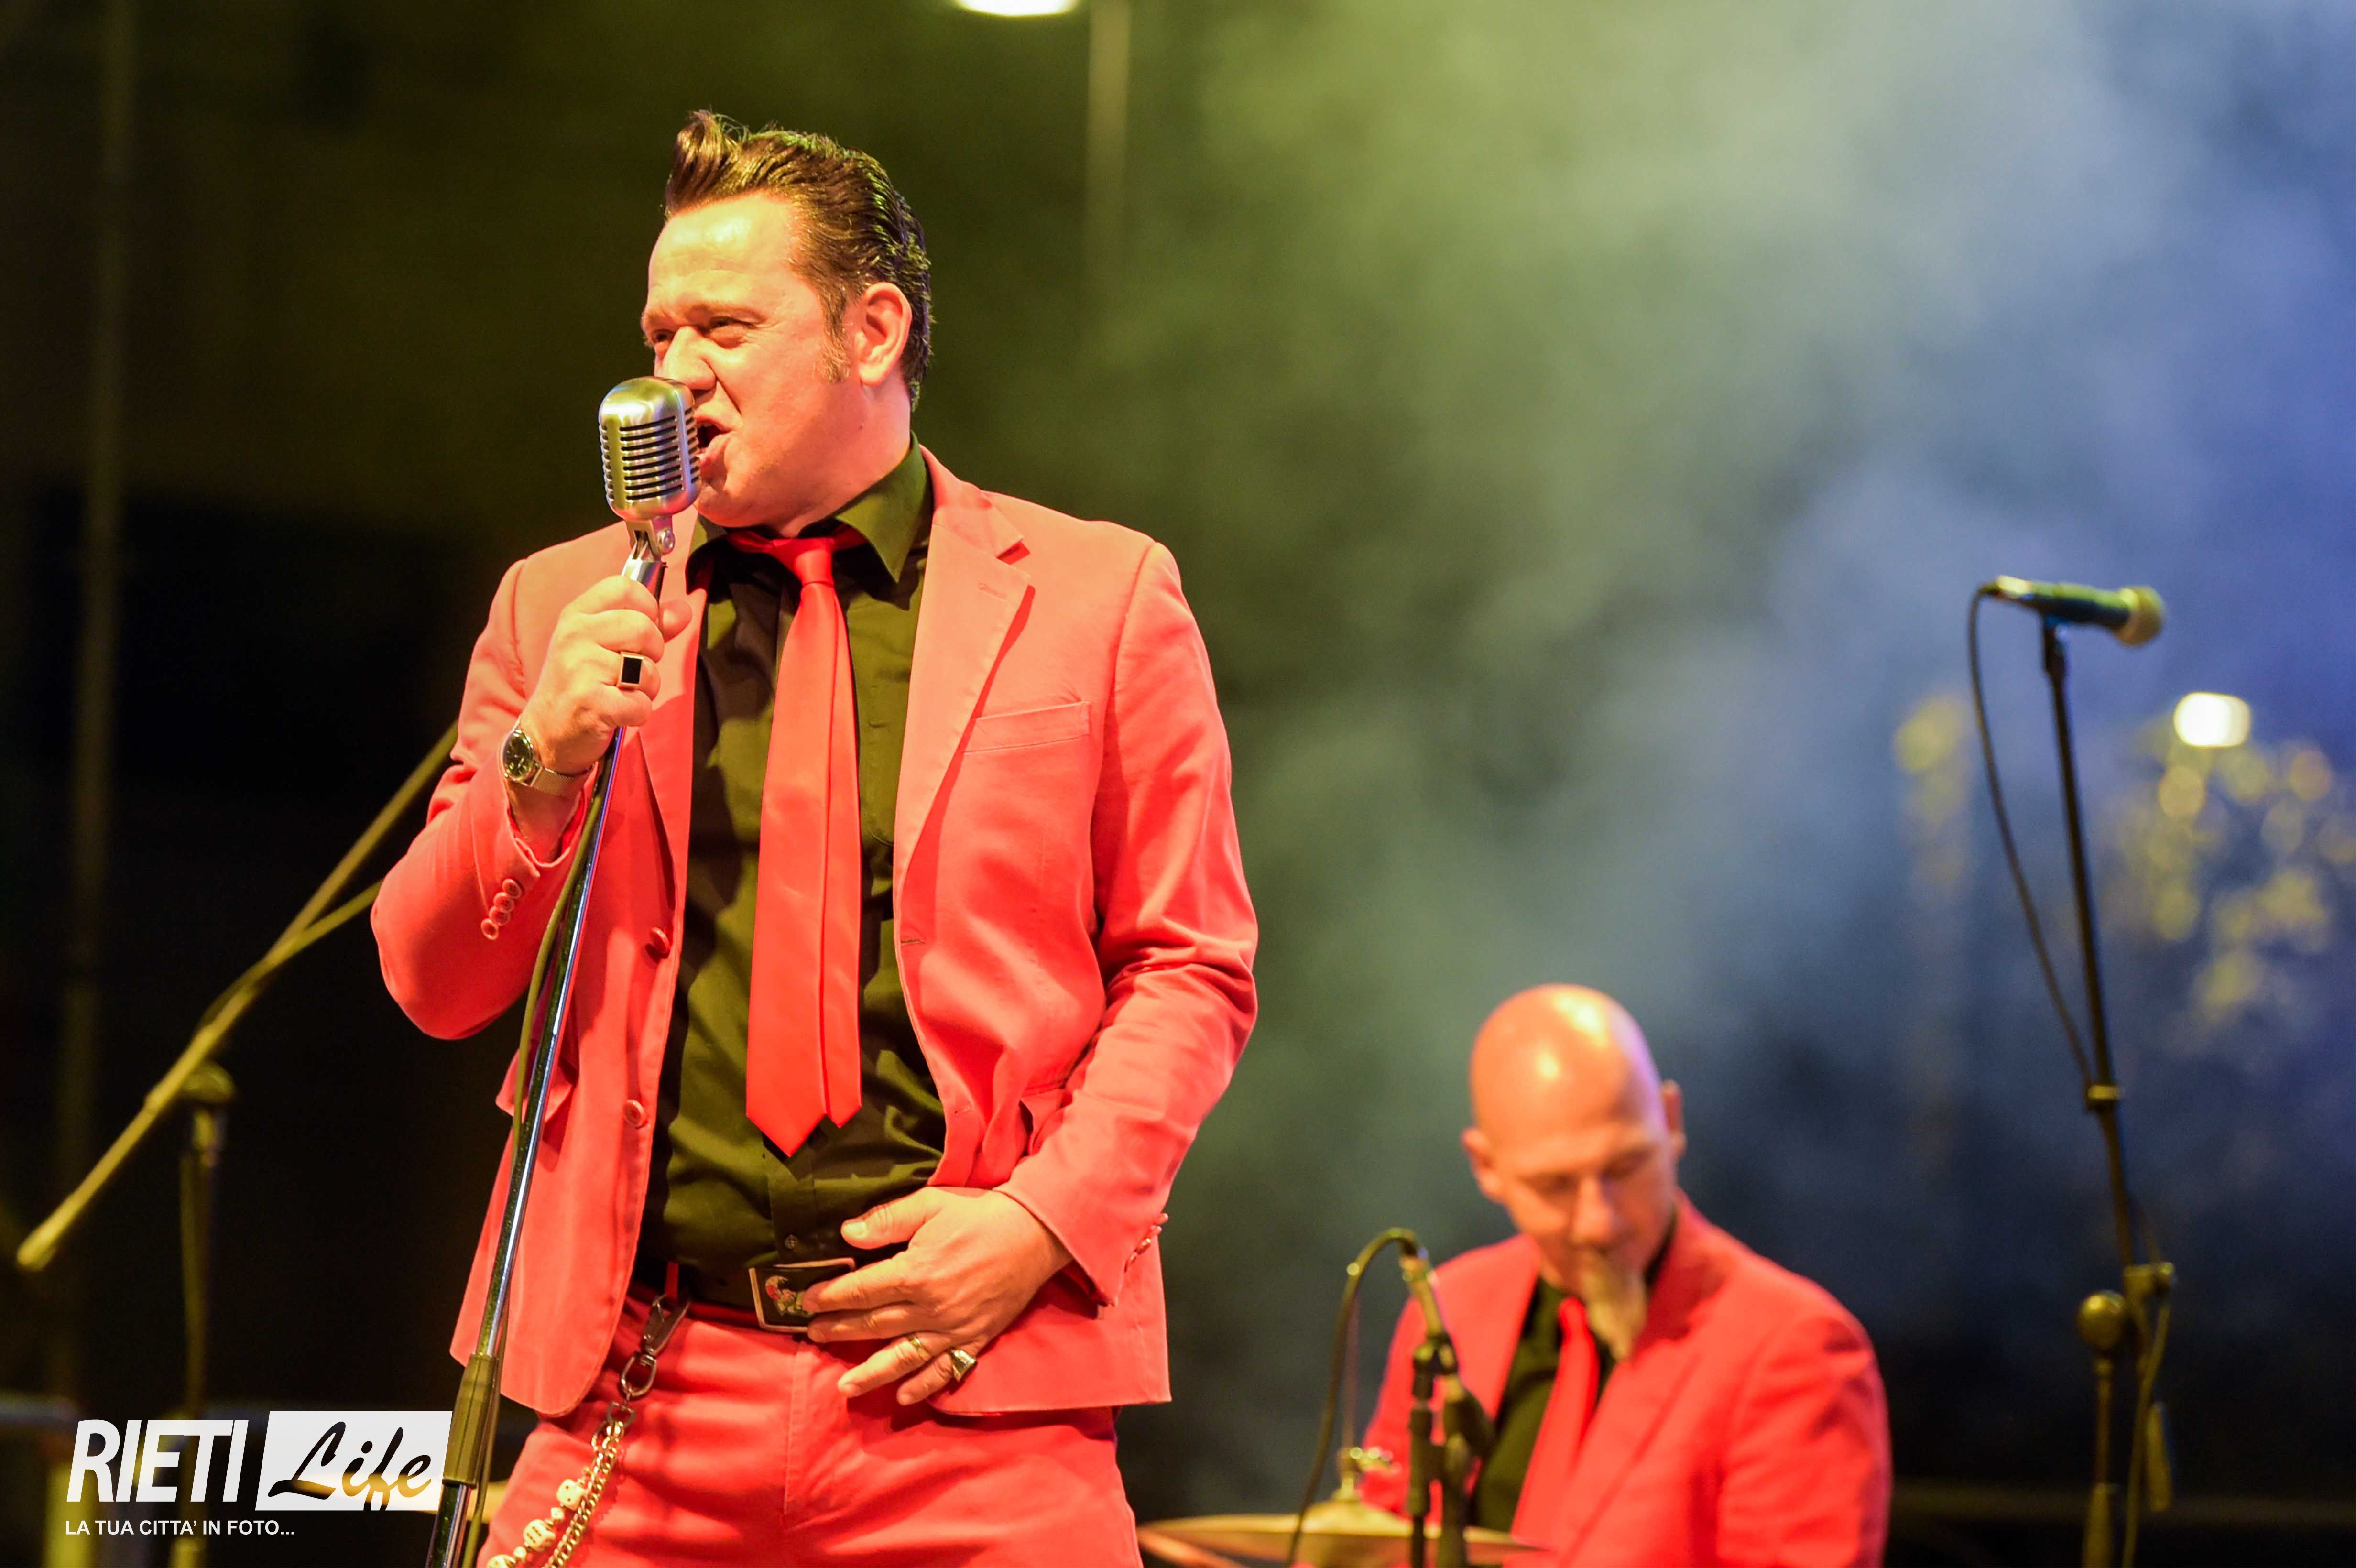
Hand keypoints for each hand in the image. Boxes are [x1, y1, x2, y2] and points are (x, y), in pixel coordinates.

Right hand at [517, 577, 692, 775]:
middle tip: (633, 670)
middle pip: (643, 628)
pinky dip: (638, 713)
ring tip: (622, 693)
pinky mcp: (590, 703)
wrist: (545, 733)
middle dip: (652, 654)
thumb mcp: (604, 646)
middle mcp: (574, 636)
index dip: (648, 608)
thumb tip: (683, 610)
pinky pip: (641, 704)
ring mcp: (579, 669)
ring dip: (646, 688)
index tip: (643, 630)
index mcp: (577, 615)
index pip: (625, 588)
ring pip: (646, 669)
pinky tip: (618, 714)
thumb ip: (649, 625)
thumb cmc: (580, 684)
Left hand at [801, 1189, 1073, 1404]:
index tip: (807, 1301)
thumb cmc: (981, 1215)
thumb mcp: (931, 1204)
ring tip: (844, 1388)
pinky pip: (946, 1369)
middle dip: (840, 1331)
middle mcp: (931, 1307)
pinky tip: (904, 1397)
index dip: (831, 1296)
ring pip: (904, 1357)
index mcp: (916, 1272)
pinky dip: (924, 1386)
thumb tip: (847, 1233)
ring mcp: (953, 1328)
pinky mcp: (976, 1338)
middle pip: (876, 1324)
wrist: (1036, 1233)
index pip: (863, 1290)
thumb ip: (888, 1220)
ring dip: (871, 1373)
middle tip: (814, 1336)